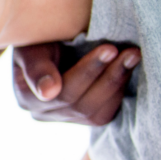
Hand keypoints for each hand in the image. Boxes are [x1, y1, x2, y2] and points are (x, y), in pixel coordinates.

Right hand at [12, 42, 139, 126]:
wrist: (46, 43)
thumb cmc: (37, 40)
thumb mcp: (31, 46)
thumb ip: (36, 68)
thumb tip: (48, 93)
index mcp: (27, 98)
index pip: (60, 91)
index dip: (87, 71)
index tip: (109, 48)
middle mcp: (43, 114)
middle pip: (80, 105)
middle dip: (108, 76)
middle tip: (130, 51)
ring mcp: (64, 119)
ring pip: (95, 114)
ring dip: (117, 84)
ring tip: (133, 57)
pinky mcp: (84, 118)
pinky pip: (105, 114)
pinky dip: (119, 92)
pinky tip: (127, 70)